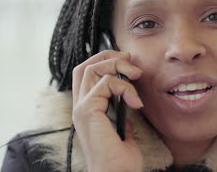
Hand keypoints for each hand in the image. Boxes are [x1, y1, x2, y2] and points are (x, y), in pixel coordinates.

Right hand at [72, 50, 143, 171]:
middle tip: (130, 60)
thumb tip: (128, 106)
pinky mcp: (87, 111)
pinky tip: (136, 103)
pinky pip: (105, 83)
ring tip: (137, 76)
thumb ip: (121, 117)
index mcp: (87, 110)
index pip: (87, 73)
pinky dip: (125, 87)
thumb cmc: (120, 162)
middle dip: (108, 56)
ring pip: (92, 69)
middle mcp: (80, 106)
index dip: (105, 60)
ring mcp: (81, 108)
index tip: (128, 62)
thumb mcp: (124, 132)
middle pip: (85, 65)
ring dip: (118, 66)